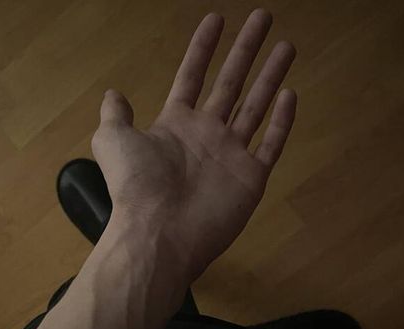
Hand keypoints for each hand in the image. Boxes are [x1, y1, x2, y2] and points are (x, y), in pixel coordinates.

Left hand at [92, 9, 296, 280]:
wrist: (160, 232)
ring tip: (286, 45)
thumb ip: (115, 116)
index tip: (216, 19)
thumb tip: (114, 94)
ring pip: (256, 107)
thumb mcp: (113, 142)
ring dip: (270, 76)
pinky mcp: (251, 178)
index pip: (192, 77)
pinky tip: (290, 94)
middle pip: (230, 84)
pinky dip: (281, 121)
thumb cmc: (136, 185)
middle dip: (246, 51)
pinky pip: (270, 144)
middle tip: (262, 17)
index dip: (203, 48)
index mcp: (176, 124)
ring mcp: (230, 156)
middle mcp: (206, 136)